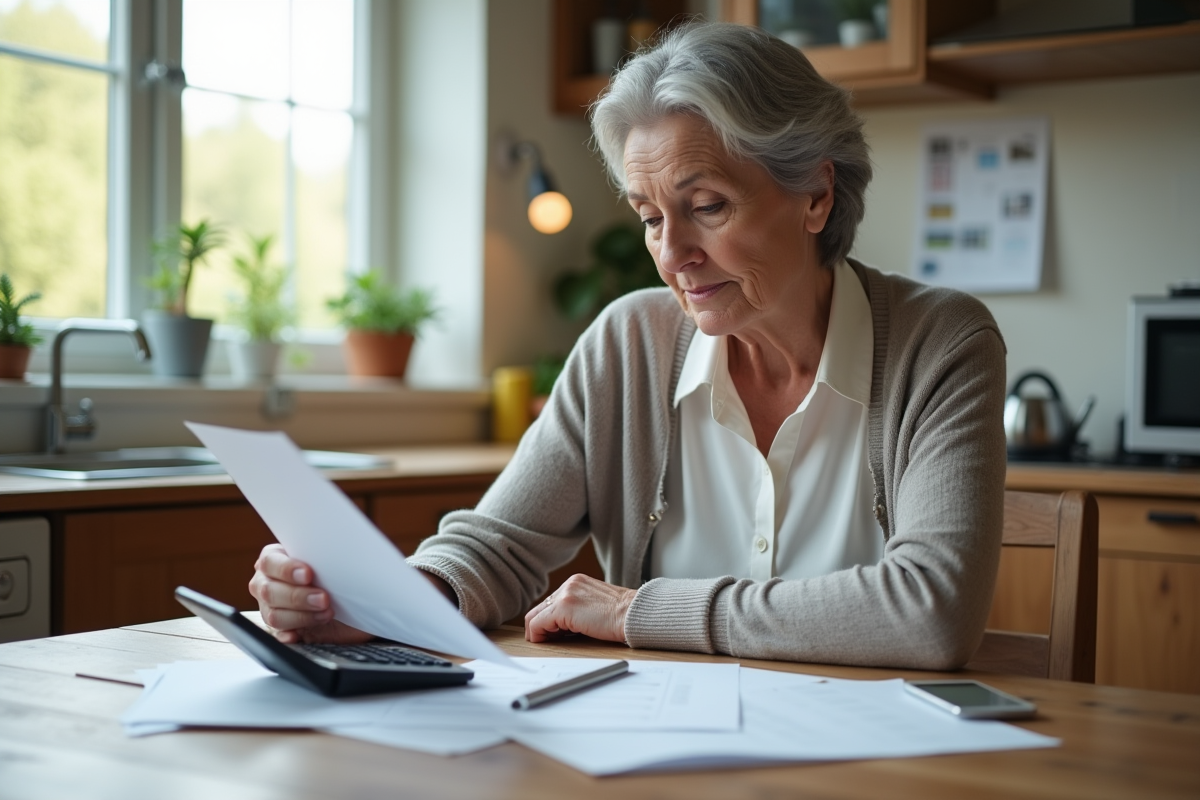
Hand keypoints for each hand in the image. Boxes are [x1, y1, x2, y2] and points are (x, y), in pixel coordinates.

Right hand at [249, 543, 370, 644]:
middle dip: (298, 596)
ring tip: (326, 613)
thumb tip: (332, 554)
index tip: (308, 574)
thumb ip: (320, 558)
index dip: (287, 569)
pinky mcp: (280, 629)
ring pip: (274, 616)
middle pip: (269, 592)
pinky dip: (289, 634)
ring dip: (302, 616)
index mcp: (273, 560)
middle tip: (323, 598)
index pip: (270, 562)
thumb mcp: (327, 561)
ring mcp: (270, 607)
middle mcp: (266, 583)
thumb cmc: (332, 573)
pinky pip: (278, 635)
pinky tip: (299, 633)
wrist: (347, 599)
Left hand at [524, 573, 635, 643]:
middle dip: (540, 628)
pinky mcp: (564, 607)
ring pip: (535, 617)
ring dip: (540, 633)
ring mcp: (565, 594)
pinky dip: (539, 636)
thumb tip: (562, 628)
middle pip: (539, 609)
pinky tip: (552, 644)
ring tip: (552, 644)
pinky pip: (537, 624)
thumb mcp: (597, 607)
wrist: (636, 615)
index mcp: (577, 582)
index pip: (550, 603)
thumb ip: (579, 610)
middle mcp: (569, 584)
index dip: (548, 622)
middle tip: (548, 643)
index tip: (554, 636)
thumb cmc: (625, 616)